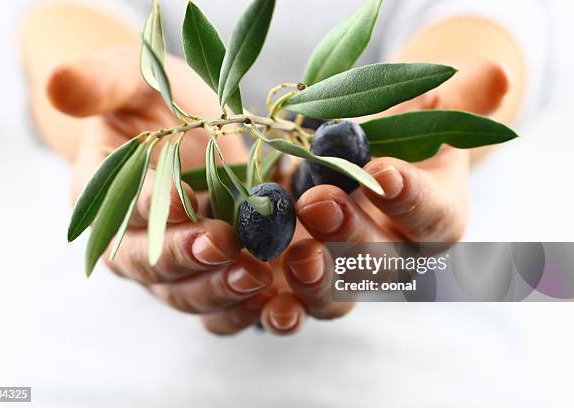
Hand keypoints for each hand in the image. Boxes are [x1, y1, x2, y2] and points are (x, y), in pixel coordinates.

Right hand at [50, 45, 276, 331]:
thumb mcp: (128, 80)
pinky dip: (243, 306)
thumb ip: (100, 84)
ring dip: (219, 290)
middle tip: (225, 245)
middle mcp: (135, 243)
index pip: (121, 210)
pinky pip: (220, 304)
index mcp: (105, 201)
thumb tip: (58, 83)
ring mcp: (175, 264)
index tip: (182, 197)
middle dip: (188, 259)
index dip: (149, 207)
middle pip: (153, 267)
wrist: (182, 127)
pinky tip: (273, 297)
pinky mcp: (213, 272)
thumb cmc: (151, 102)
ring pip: (188, 294)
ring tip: (256, 276)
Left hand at [259, 60, 509, 333]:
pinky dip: (283, 308)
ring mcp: (352, 280)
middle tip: (318, 203)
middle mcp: (398, 259)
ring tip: (294, 257)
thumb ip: (450, 102)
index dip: (410, 197)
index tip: (384, 172)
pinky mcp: (311, 288)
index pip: (432, 214)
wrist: (354, 171)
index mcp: (435, 218)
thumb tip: (495, 74)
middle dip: (352, 235)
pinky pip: (300, 308)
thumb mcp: (419, 115)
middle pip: (383, 262)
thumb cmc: (392, 140)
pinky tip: (258, 294)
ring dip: (318, 281)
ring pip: (342, 296)